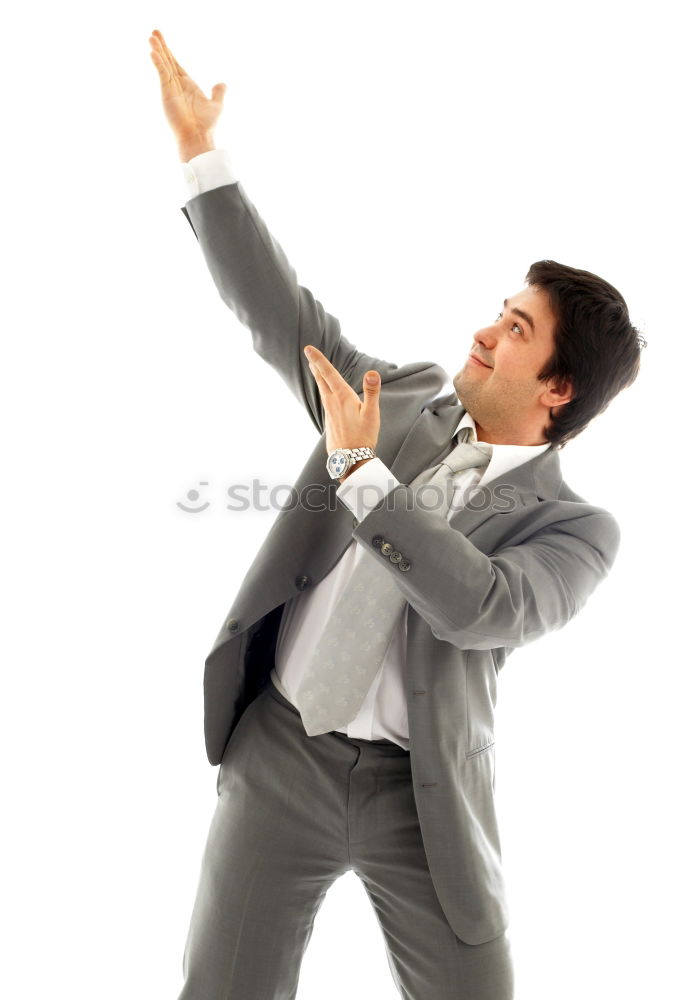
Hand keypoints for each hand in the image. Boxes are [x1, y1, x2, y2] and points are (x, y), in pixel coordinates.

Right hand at [149, 29, 226, 149]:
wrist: (198, 136)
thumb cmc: (206, 125)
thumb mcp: (216, 105)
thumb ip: (218, 93)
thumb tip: (222, 84)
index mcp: (188, 85)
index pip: (176, 65)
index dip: (170, 53)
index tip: (163, 40)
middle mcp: (177, 85)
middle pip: (168, 61)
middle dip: (162, 46)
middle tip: (154, 32)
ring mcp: (171, 88)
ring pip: (163, 65)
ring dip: (157, 50)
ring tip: (151, 36)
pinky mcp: (167, 92)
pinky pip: (162, 74)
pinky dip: (158, 63)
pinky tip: (153, 52)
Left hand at [304, 346, 380, 459]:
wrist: (350, 459)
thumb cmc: (363, 436)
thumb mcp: (372, 413)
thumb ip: (371, 392)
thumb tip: (372, 372)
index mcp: (342, 397)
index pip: (328, 373)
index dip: (318, 359)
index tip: (308, 348)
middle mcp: (332, 402)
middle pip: (321, 379)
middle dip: (315, 365)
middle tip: (308, 354)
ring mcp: (329, 412)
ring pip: (322, 389)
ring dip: (318, 377)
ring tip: (315, 369)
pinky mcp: (330, 420)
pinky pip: (325, 399)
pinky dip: (324, 390)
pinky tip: (327, 393)